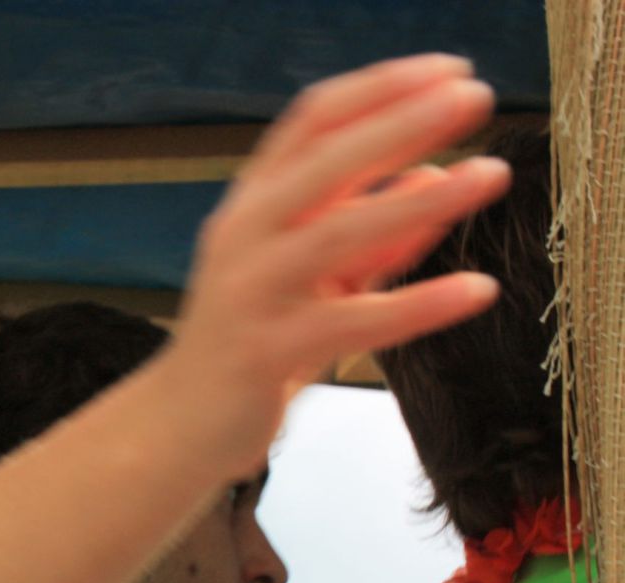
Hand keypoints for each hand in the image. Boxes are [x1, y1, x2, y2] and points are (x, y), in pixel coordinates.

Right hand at [161, 54, 512, 476]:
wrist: (182, 421)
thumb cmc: (252, 339)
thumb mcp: (317, 274)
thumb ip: (373, 231)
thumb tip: (436, 176)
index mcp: (253, 203)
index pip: (314, 121)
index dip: (382, 88)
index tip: (451, 71)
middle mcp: (243, 236)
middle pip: (326, 160)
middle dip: (403, 121)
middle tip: (474, 97)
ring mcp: (250, 292)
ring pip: (339, 234)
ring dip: (422, 201)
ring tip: (491, 174)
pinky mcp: (266, 352)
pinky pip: (353, 321)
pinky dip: (419, 304)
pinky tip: (477, 289)